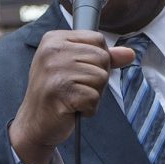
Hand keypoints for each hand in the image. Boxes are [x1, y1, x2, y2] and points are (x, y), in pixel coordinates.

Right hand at [10, 30, 133, 163]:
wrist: (34, 124)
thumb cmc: (56, 94)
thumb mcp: (76, 68)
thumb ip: (102, 57)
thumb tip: (129, 53)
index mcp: (54, 39)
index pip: (98, 39)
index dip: (99, 60)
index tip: (80, 72)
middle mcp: (52, 50)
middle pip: (102, 58)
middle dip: (97, 79)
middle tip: (76, 88)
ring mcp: (54, 70)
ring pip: (101, 78)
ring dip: (93, 94)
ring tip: (73, 98)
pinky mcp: (60, 91)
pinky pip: (94, 97)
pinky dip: (88, 108)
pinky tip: (72, 108)